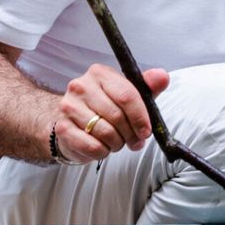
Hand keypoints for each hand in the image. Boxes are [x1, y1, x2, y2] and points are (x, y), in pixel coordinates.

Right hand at [54, 64, 169, 162]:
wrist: (74, 121)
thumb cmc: (107, 107)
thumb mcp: (130, 94)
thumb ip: (148, 87)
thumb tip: (162, 76)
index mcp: (100, 73)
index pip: (127, 96)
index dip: (140, 117)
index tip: (146, 131)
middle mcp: (80, 86)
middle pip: (117, 116)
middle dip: (131, 133)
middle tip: (134, 140)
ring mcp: (68, 106)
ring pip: (105, 132)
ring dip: (117, 143)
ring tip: (118, 142)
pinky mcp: (62, 127)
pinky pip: (92, 146)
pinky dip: (103, 152)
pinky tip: (103, 147)